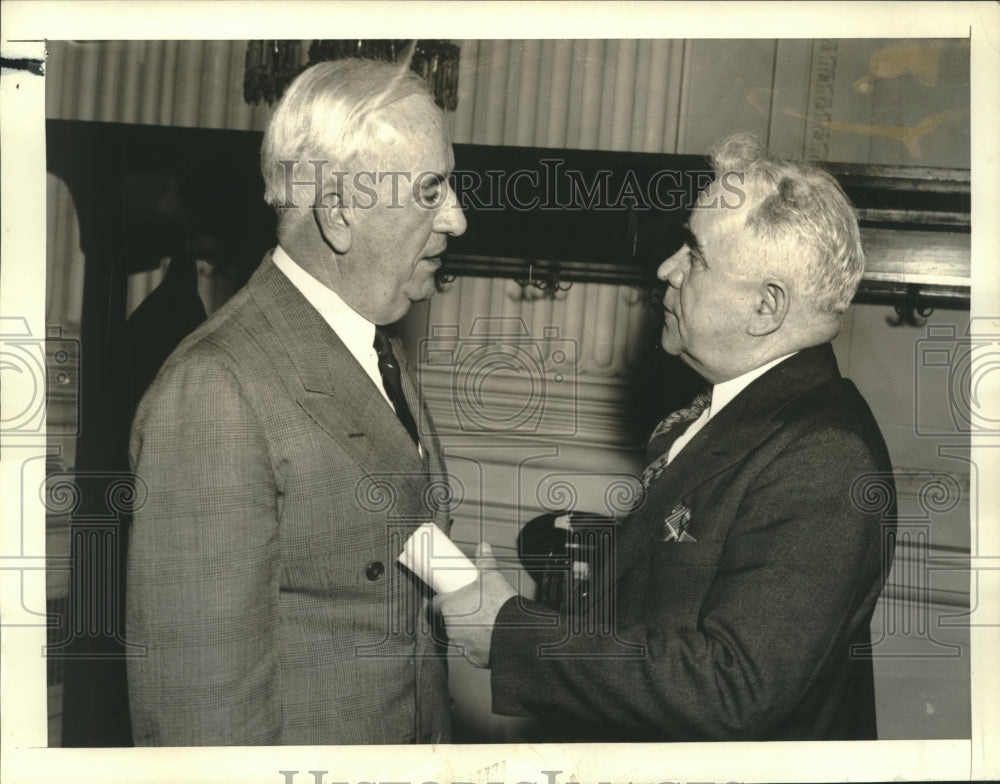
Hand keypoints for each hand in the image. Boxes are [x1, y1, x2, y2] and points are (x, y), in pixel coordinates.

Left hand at [433, 543, 517, 667]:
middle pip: (448, 620)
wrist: (518, 632)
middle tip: (469, 607)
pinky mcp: (473, 659)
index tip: (444, 597)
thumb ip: (485, 560)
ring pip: (459, 636)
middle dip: (456, 614)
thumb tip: (484, 546)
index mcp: (449, 608)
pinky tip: (488, 637)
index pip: (433, 605)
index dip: (438, 600)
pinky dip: (477, 645)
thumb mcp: (491, 576)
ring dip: (466, 630)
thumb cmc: (500, 605)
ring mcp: (461, 646)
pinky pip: (471, 651)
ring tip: (481, 622)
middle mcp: (451, 629)